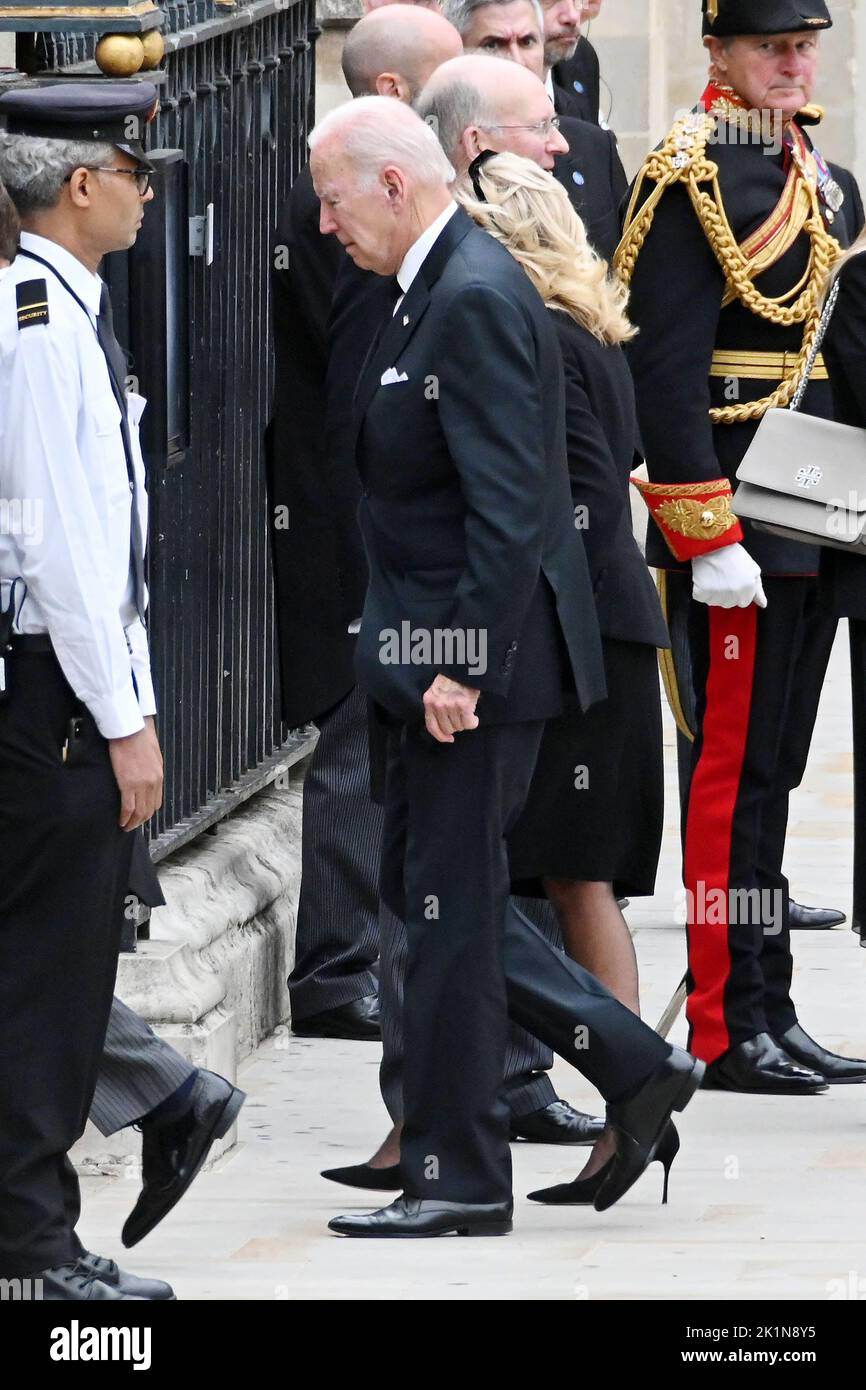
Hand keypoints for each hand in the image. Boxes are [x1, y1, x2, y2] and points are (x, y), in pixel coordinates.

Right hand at [109, 715, 163, 829]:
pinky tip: (121, 821)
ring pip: (139, 812)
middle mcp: (153, 783)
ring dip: (132, 822)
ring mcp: (142, 785)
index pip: (156, 802)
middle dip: (140, 821)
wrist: (130, 729)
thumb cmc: (138, 737)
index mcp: (159, 776)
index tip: (140, 816)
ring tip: (125, 826)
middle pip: (148, 810)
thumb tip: (146, 777)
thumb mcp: (152, 755)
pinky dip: (125, 817)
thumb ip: (151, 770)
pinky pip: (128, 807)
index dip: (148, 812)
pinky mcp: (128, 784)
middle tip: (131, 826)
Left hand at [422, 674, 480, 743]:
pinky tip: (474, 717)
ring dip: (465, 723)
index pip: (431, 726)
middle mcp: (438, 705)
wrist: (464, 667)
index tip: (448, 739)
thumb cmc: (452, 678)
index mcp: (429, 701)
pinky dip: (473, 722)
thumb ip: (437, 707)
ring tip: (468, 713)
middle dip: (456, 726)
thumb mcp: (438, 691)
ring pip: (459, 727)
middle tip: (461, 718)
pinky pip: (468, 724)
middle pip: (447, 728)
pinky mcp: (463, 706)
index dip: (440, 736)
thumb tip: (446, 728)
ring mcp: (450, 706)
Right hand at [691, 544, 766, 609]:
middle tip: (723, 577)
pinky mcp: (702, 592)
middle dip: (726, 593)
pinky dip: (701, 590)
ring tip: (714, 576)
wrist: (712, 543)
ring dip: (713, 592)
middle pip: (729, 603)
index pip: (744, 602)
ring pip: (715, 602)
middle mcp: (733, 594)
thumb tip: (763, 604)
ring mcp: (717, 594)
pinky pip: (701, 597)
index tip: (734, 581)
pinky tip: (705, 578)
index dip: (739, 592)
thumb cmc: (732, 553)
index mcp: (747, 589)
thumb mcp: (752, 568)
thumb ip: (758, 589)